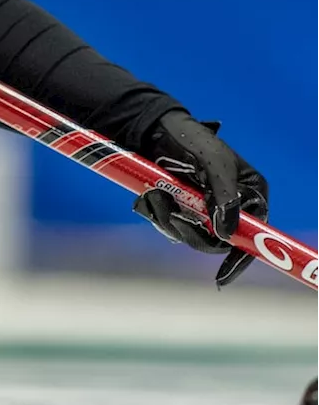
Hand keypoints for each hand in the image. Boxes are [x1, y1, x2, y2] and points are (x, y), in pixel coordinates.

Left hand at [131, 111, 267, 286]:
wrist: (152, 129)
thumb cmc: (190, 140)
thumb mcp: (213, 165)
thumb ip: (224, 198)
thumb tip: (227, 234)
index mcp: (249, 192)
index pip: (254, 233)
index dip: (240, 255)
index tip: (223, 274)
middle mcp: (230, 203)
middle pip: (218, 240)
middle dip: (191, 232)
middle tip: (172, 217)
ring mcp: (204, 206)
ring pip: (190, 233)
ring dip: (169, 218)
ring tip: (154, 194)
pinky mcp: (180, 206)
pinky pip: (171, 224)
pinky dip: (158, 213)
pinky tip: (150, 196)